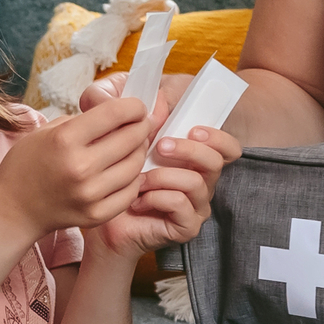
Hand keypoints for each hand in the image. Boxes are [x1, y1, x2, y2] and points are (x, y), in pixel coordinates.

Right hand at [0, 84, 154, 237]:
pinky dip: (133, 179)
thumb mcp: (47, 131)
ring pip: (135, 165)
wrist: (13, 208)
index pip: (115, 113)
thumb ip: (83, 122)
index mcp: (65, 139)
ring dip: (139, 152)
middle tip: (141, 124)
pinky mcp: (97, 214)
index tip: (138, 106)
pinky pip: (130, 192)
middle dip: (141, 126)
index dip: (134, 106)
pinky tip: (126, 171)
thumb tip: (118, 115)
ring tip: (133, 146)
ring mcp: (90, 194)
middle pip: (131, 138)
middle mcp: (80, 167)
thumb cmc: (27, 165)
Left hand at [95, 73, 243, 259]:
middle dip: (190, 150)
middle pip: (218, 160)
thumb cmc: (108, 167)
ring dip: (165, 175)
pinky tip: (138, 199)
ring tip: (138, 179)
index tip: (191, 129)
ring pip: (197, 183)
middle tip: (160, 146)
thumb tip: (141, 99)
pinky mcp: (185, 225)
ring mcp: (195, 203)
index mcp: (192, 153)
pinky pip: (182, 206)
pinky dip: (158, 198)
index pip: (227, 145)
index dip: (216, 135)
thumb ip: (115, 100)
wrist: (96, 211)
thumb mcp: (106, 124)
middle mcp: (200, 177)